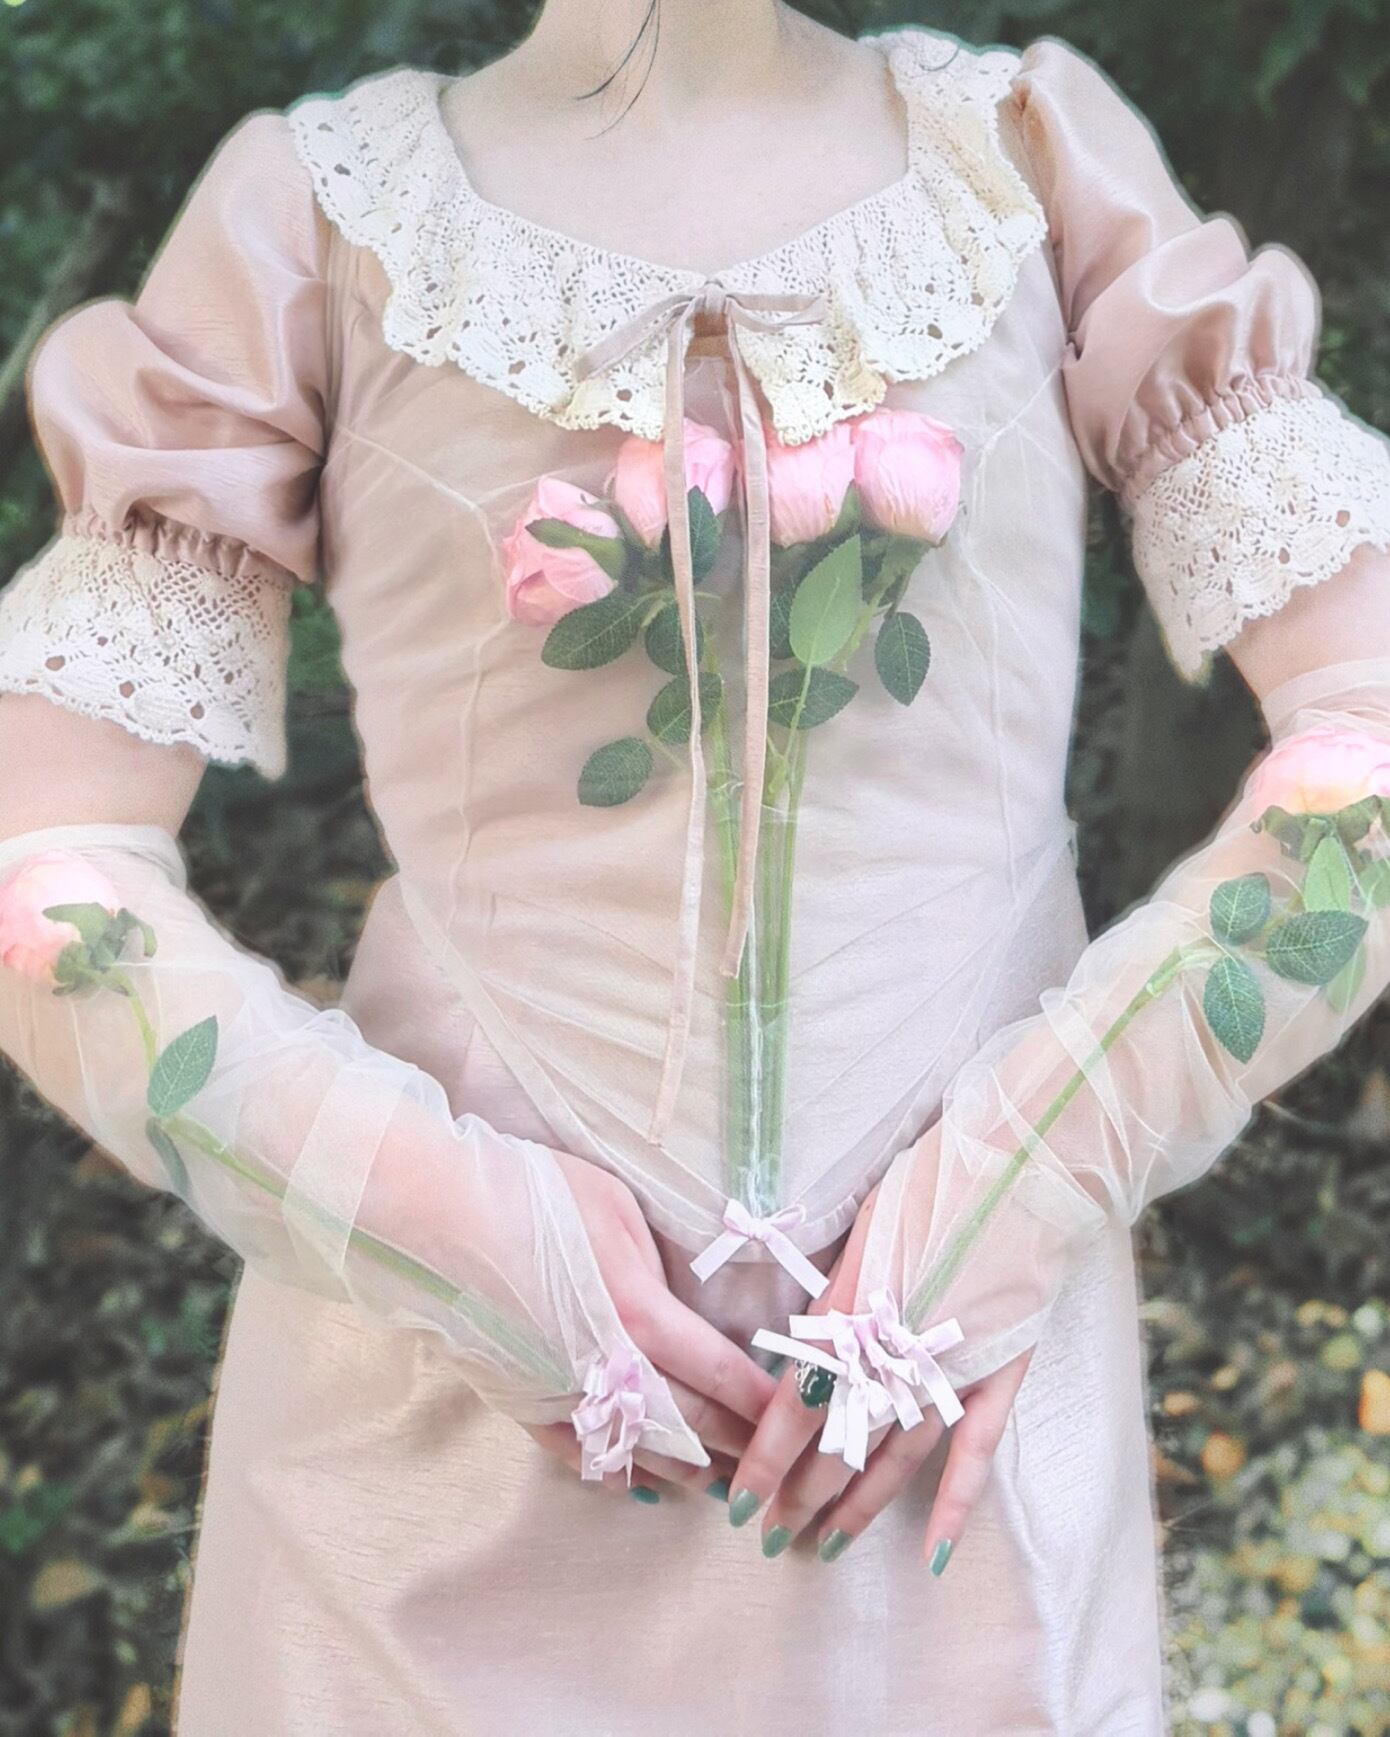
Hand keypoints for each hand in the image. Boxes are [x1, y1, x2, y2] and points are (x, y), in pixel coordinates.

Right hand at [534, 1148, 779, 1496]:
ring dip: (683, 1468)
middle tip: (768, 1466)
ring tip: (716, 1483)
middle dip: (734, 1446)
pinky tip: (634, 1482)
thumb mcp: (618, 1208)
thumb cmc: (533, 1192)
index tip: (793, 1420)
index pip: (720, 1371)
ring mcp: (560, 1390)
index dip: (760, 1402)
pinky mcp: (520, 1399)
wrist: (439, 1213)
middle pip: (688, 1420)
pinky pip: (574, 1450)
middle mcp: (607, 1365)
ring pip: (636, 1447)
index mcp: (640, 1312)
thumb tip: (672, 1304)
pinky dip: (610, 1470)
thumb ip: (655, 1268)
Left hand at [726, 1177, 1032, 1562]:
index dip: (766, 1456)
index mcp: (857, 1307)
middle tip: (771, 1532)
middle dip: (802, 1490)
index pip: (797, 1401)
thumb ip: (839, 1294)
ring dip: (861, 1503)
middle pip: (841, 1438)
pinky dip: (954, 1502)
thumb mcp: (867, 1226)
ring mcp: (955, 1365)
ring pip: (897, 1454)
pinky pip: (975, 1450)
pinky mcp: (1002, 1370)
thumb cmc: (938, 1181)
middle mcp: (900, 1348)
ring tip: (829, 1545)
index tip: (738, 1499)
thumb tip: (809, 1345)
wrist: (1030, 1164)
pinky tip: (932, 1550)